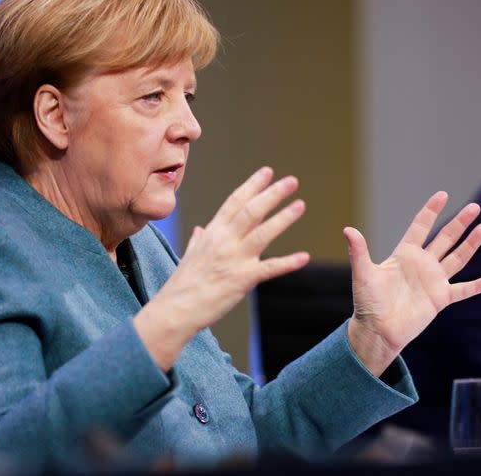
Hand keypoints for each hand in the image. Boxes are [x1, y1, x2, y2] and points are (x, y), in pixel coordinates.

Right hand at [135, 167, 309, 369]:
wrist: (176, 309)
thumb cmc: (183, 284)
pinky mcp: (242, 279)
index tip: (268, 172)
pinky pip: (269, 268)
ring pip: (262, 232)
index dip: (253, 185)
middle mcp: (224, 241)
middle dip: (273, 194)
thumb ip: (198, 240)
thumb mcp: (190, 256)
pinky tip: (304, 257)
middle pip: (251, 210)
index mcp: (213, 233)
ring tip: (300, 205)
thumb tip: (199, 230)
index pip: (235, 201)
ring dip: (283, 218)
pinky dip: (288, 263)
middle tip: (292, 181)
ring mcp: (234, 259)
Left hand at [344, 192, 480, 376]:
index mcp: (404, 254)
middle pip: (445, 238)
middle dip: (459, 223)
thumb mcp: (363, 274)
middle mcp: (422, 264)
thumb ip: (358, 252)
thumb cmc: (367, 302)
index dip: (431, 211)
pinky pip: (463, 290)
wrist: (377, 330)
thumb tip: (347, 229)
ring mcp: (433, 281)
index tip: (442, 194)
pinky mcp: (440, 299)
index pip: (420, 227)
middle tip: (474, 207)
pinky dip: (477, 286)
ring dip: (470, 244)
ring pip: (457, 258)